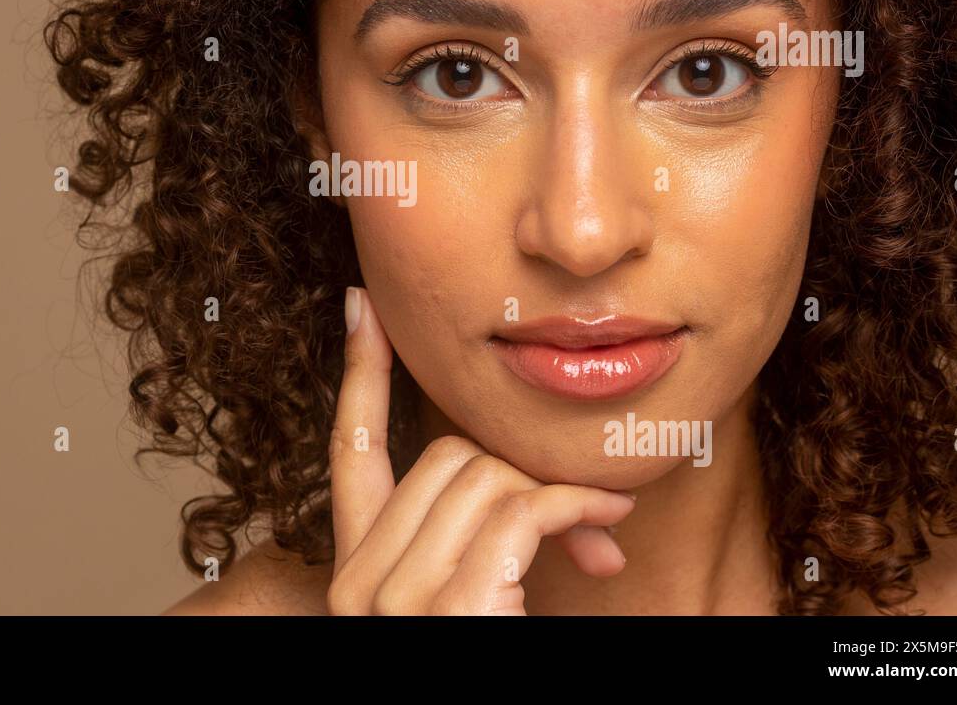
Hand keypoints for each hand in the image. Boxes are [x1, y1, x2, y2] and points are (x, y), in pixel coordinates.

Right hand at [327, 286, 636, 614]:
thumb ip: (476, 533)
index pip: (351, 447)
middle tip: (577, 502)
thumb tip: (530, 490)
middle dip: (518, 465)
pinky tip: (604, 523)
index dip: (360, 370)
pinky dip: (575, 507)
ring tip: (598, 520)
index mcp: (356, 571)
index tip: (361, 301)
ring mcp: (395, 600)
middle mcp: (357, 585)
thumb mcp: (475, 588)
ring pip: (484, 474)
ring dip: (557, 490)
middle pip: (442, 453)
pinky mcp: (450, 610)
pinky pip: (522, 511)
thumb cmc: (497, 654)